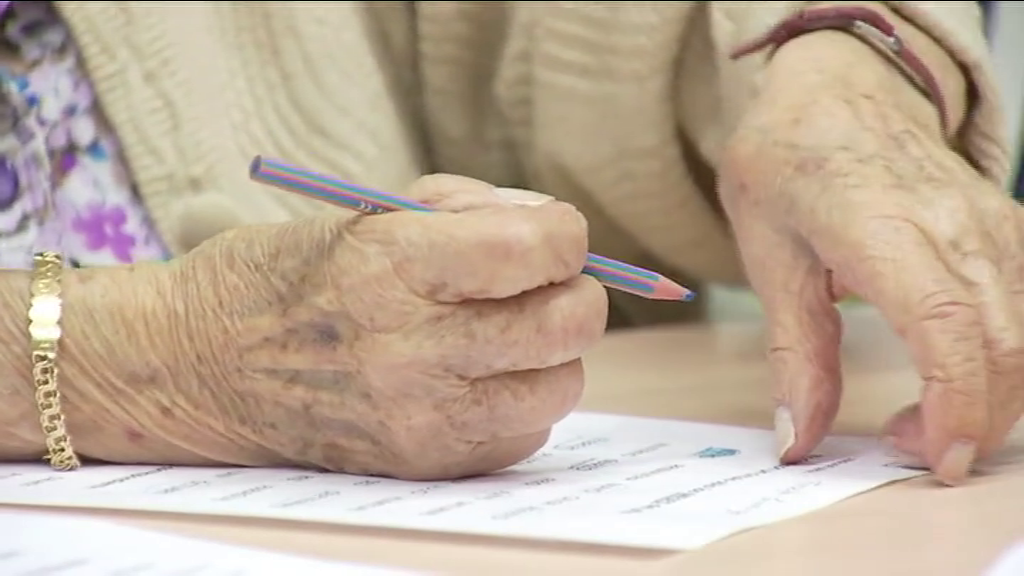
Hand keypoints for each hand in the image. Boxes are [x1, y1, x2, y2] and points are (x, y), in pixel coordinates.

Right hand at [146, 175, 605, 479]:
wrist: (200, 369)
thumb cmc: (282, 279)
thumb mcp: (364, 215)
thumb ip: (466, 212)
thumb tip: (549, 226)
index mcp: (391, 268)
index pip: (535, 250)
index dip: (562, 233)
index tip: (551, 234)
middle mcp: (409, 350)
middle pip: (566, 323)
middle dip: (574, 290)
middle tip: (545, 283)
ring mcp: (418, 417)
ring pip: (561, 384)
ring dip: (552, 353)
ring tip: (508, 335)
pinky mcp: (424, 464)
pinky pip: (524, 433)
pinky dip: (519, 401)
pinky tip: (475, 379)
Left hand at [719, 35, 1022, 484]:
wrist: (835, 91)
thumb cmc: (789, 165)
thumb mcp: (767, 255)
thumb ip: (793, 353)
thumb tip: (798, 441)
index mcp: (879, 224)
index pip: (946, 325)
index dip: (955, 403)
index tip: (934, 458)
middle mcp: (952, 221)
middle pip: (1004, 341)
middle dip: (974, 419)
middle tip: (913, 450)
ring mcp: (992, 221)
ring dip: (995, 397)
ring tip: (927, 418)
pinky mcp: (1010, 227)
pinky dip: (1010, 360)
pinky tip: (963, 378)